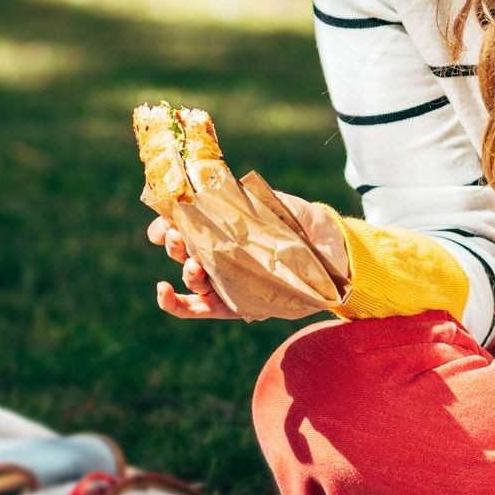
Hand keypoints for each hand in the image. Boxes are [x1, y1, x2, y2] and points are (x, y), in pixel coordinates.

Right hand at [147, 188, 346, 319]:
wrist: (330, 252)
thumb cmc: (299, 223)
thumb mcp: (272, 203)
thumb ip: (241, 198)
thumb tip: (209, 186)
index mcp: (221, 226)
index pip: (184, 222)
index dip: (167, 221)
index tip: (164, 219)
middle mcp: (217, 252)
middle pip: (181, 249)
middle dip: (174, 242)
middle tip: (177, 236)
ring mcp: (223, 280)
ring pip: (189, 277)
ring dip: (184, 270)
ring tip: (194, 264)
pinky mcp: (231, 305)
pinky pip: (195, 308)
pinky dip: (174, 303)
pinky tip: (163, 290)